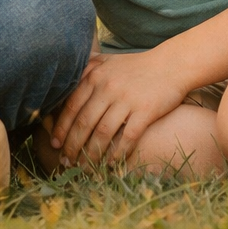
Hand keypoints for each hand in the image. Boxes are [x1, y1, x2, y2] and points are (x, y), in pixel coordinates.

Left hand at [50, 52, 188, 165]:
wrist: (172, 64)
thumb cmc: (137, 66)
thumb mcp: (108, 61)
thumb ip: (87, 68)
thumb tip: (64, 80)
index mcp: (95, 75)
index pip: (72, 105)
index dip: (61, 127)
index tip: (55, 143)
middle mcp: (107, 87)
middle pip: (84, 122)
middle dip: (72, 145)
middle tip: (66, 161)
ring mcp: (126, 99)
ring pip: (102, 133)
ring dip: (91, 154)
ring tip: (85, 167)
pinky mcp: (145, 111)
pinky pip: (127, 138)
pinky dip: (117, 154)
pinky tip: (111, 164)